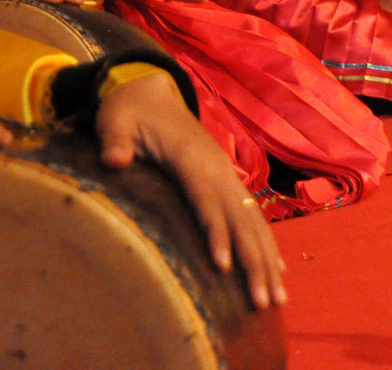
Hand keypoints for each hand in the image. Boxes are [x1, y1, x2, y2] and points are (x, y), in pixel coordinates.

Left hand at [95, 71, 286, 309]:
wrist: (151, 89)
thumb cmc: (130, 110)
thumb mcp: (115, 119)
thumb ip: (115, 139)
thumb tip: (113, 160)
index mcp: (190, 157)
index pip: (206, 200)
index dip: (216, 233)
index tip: (224, 268)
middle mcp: (216, 168)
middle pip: (240, 218)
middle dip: (254, 261)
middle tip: (265, 302)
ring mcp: (225, 174)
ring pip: (252, 221)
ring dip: (266, 259)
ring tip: (276, 299)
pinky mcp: (225, 179)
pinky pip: (251, 215)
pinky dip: (265, 243)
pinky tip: (277, 270)